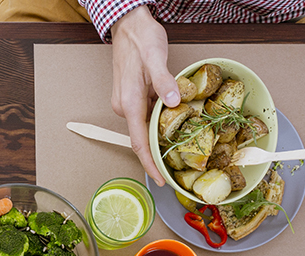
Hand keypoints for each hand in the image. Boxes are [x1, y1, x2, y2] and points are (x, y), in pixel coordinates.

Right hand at [110, 6, 179, 184]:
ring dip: (160, 135)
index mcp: (129, 103)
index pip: (138, 143)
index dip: (149, 164)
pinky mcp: (130, 97)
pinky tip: (173, 120)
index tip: (159, 180)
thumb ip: (164, 82)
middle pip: (141, 138)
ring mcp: (126, 103)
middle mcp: (124, 107)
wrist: (128, 25)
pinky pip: (145, 116)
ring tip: (180, 143)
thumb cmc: (141, 39)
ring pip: (144, 127)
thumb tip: (174, 102)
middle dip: (158, 154)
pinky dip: (158, 122)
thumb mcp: (156, 57)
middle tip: (178, 166)